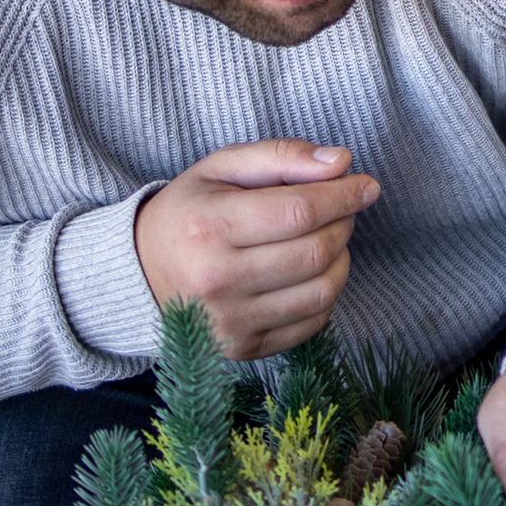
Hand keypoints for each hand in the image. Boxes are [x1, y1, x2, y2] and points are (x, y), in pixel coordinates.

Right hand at [133, 141, 380, 359]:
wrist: (140, 273)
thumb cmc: (189, 212)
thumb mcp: (222, 168)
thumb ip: (281, 156)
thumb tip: (342, 162)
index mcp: (208, 227)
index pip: (298, 212)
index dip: (343, 196)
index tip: (365, 186)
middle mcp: (216, 279)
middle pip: (315, 252)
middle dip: (343, 224)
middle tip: (340, 209)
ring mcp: (230, 321)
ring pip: (322, 291)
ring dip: (340, 259)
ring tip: (326, 239)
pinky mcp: (243, 349)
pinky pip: (313, 322)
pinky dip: (326, 294)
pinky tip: (310, 273)